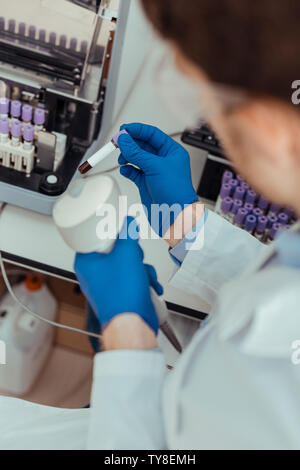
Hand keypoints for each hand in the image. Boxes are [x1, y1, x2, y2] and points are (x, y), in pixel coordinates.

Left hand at [74, 217, 162, 333]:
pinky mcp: (121, 291)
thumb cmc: (121, 297)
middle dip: (132, 253)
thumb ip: (128, 233)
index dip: (112, 232)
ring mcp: (108, 283)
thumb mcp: (127, 254)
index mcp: (86, 262)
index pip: (96, 236)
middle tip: (133, 257)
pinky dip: (144, 279)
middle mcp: (94, 273)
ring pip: (128, 262)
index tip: (121, 230)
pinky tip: (148, 285)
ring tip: (142, 276)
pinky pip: (134, 276)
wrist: (132, 324)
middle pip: (116, 248)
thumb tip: (129, 223)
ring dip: (141, 268)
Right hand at [118, 123, 197, 235]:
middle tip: (117, 142)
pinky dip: (127, 169)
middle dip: (130, 143)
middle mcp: (163, 161)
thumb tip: (124, 139)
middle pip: (143, 145)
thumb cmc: (176, 192)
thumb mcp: (155, 167)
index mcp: (171, 152)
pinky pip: (134, 171)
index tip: (124, 130)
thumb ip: (137, 152)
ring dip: (127, 156)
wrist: (175, 215)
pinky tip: (125, 169)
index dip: (137, 130)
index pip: (152, 134)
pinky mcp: (146, 183)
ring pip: (136, 158)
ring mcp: (154, 172)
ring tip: (122, 158)